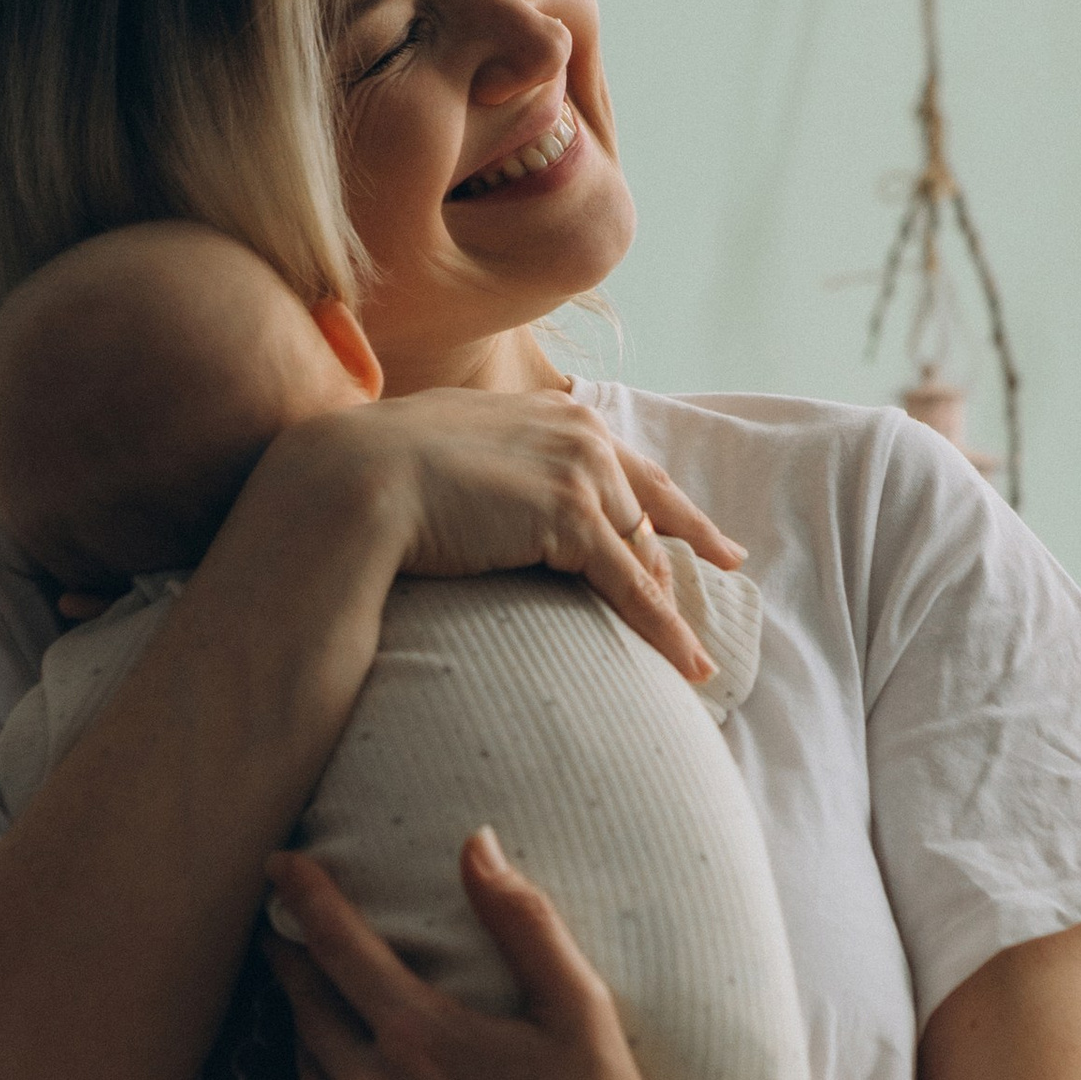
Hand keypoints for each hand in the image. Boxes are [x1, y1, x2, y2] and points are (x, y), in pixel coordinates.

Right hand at [261, 387, 741, 686]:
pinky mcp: (573, 519)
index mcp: (553, 414)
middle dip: (688, 546)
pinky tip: (687, 665)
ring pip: (643, 553)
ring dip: (671, 605)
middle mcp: (580, 435)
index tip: (706, 533)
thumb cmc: (381, 471)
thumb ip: (488, 461)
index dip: (672, 504)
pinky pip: (633, 586)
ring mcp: (580, 473)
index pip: (629, 466)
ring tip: (694, 651)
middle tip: (726, 567)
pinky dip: (664, 630)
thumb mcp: (450, 448)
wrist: (353, 481)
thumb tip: (481, 490)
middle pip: (649, 507)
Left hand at [261, 831, 688, 1079]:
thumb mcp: (579, 1006)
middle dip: (293, 962)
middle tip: (284, 935)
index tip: (279, 867)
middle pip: (308, 1008)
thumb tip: (475, 843)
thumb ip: (522, 920)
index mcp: (421, 1036)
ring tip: (304, 1004)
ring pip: (305, 1075)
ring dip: (300, 1032)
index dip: (304, 897)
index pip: (337, 945)